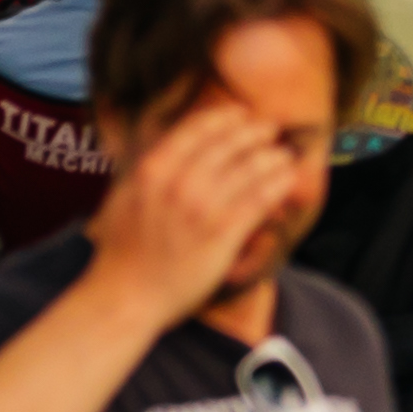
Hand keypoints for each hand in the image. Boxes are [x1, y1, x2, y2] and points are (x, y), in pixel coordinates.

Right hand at [83, 97, 311, 331]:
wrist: (125, 297)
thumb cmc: (123, 250)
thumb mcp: (125, 197)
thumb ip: (152, 169)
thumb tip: (175, 144)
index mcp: (153, 169)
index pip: (199, 127)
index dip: (227, 117)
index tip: (242, 114)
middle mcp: (179, 182)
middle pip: (231, 142)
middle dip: (255, 132)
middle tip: (270, 130)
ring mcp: (202, 207)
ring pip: (251, 167)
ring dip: (273, 156)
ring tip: (283, 155)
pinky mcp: (223, 233)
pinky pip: (261, 198)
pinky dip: (279, 183)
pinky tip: (289, 178)